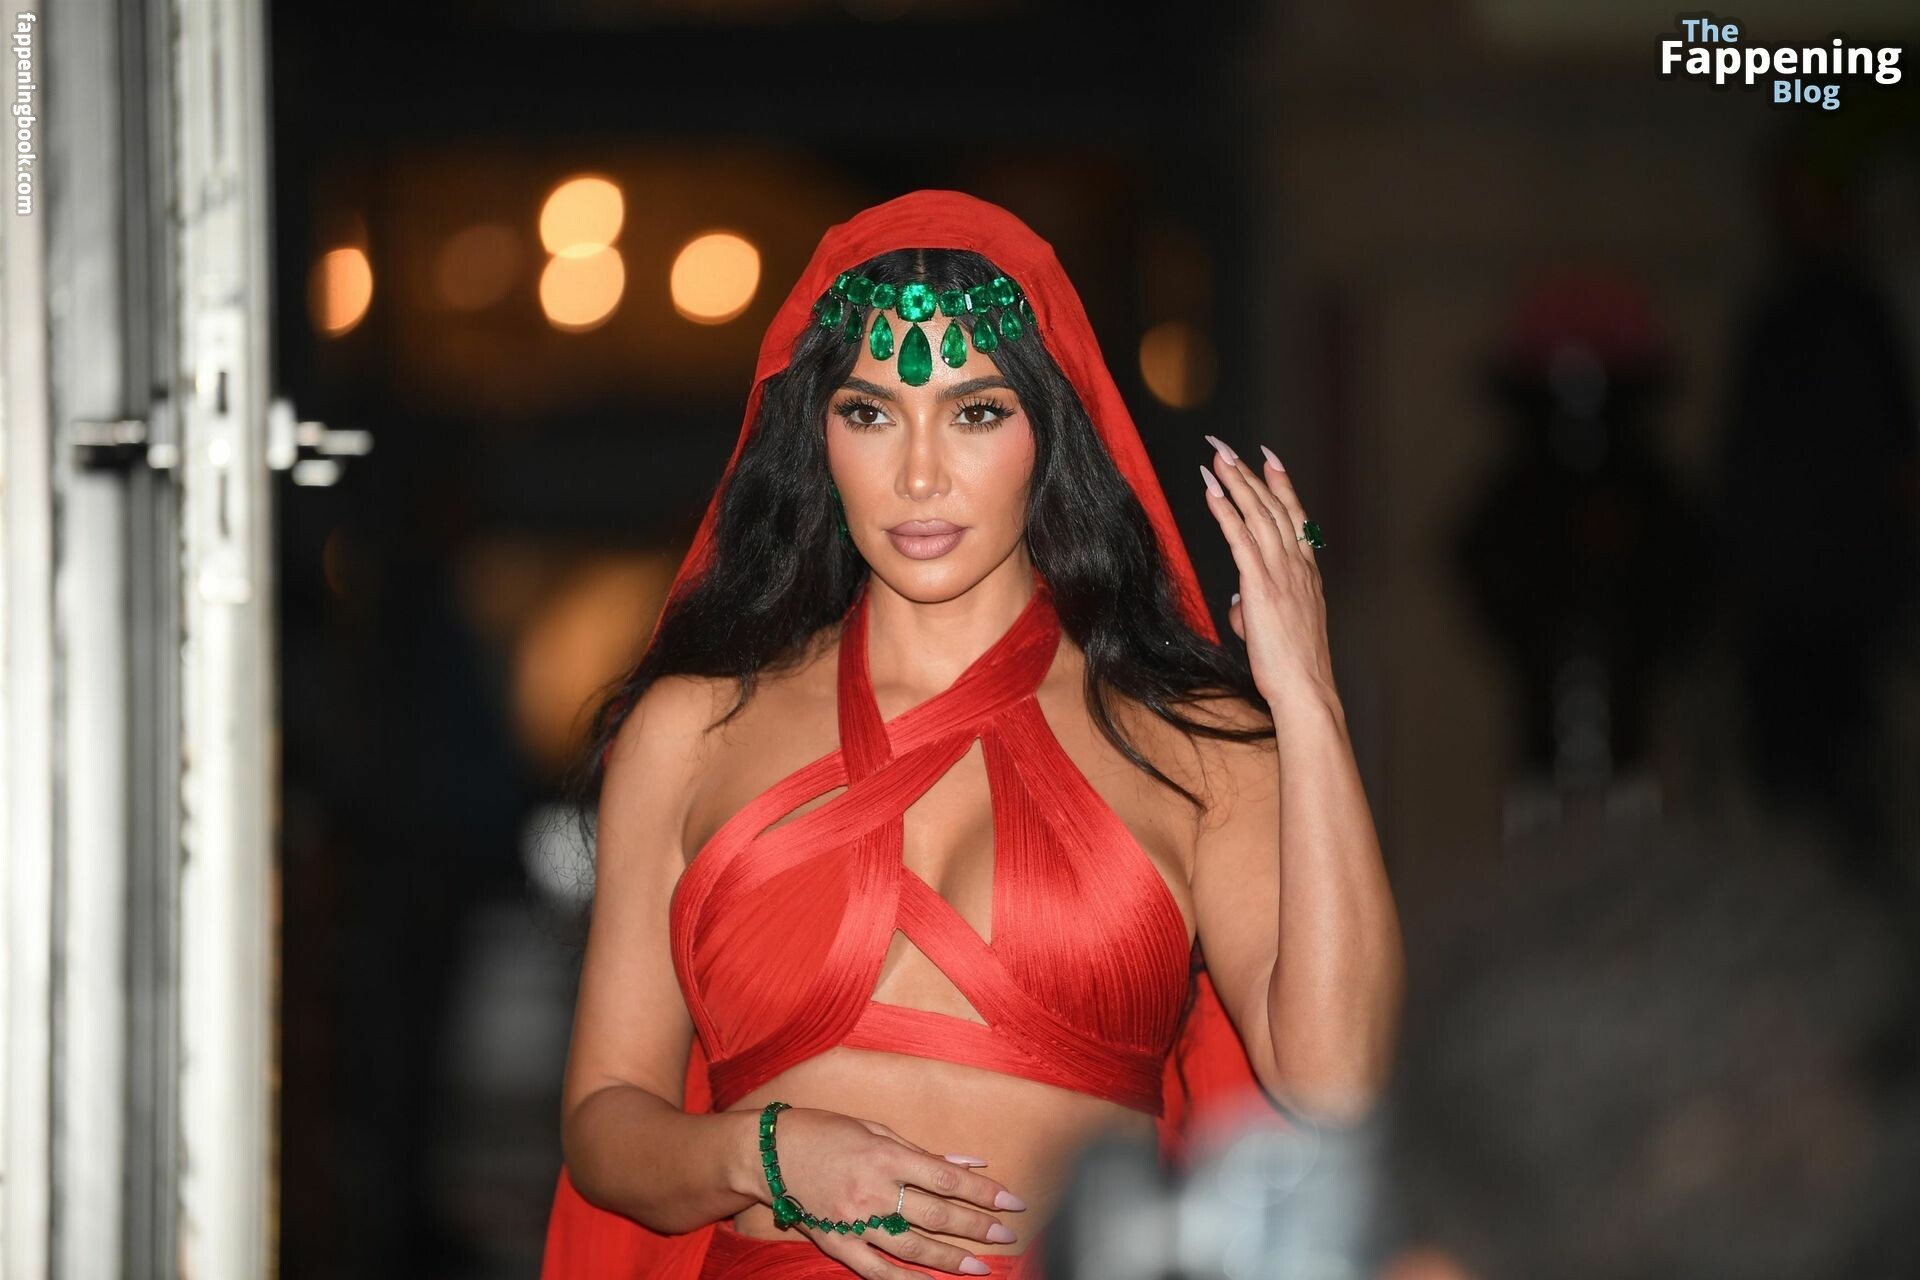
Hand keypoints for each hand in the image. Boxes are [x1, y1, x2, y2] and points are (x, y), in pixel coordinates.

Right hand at [759, 1107, 1023, 1277]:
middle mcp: (874, 1190)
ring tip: (980, 1267)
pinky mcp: (837, 1242)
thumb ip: (921, 1150)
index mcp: (886, 1155)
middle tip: (1006, 1237)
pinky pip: (875, 1270)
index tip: (1012, 1202)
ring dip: (950, 1258)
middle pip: (937, 1215)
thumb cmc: (823, 1131)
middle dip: (977, 1227)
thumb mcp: (875, 1128)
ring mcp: (855, 1220)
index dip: (984, 1193)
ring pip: (913, 1246)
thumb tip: (969, 1162)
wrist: (766, 1153)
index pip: (947, 1179)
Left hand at [1197, 436, 1337, 709]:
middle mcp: (1297, 565)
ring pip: (1258, 515)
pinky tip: (1212, 492)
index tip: (1269, 458)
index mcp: (1307, 573)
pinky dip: (1226, 511)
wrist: (1306, 687)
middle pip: (1272, 507)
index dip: (1281, 485)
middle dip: (1249, 473)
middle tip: (1228, 446)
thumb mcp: (1277, 630)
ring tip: (1217, 457)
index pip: (1295, 517)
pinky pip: (1241, 539)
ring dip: (1235, 482)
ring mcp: (1282, 573)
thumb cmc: (1292, 666)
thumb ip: (1257, 609)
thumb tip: (1238, 605)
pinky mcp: (1262, 586)